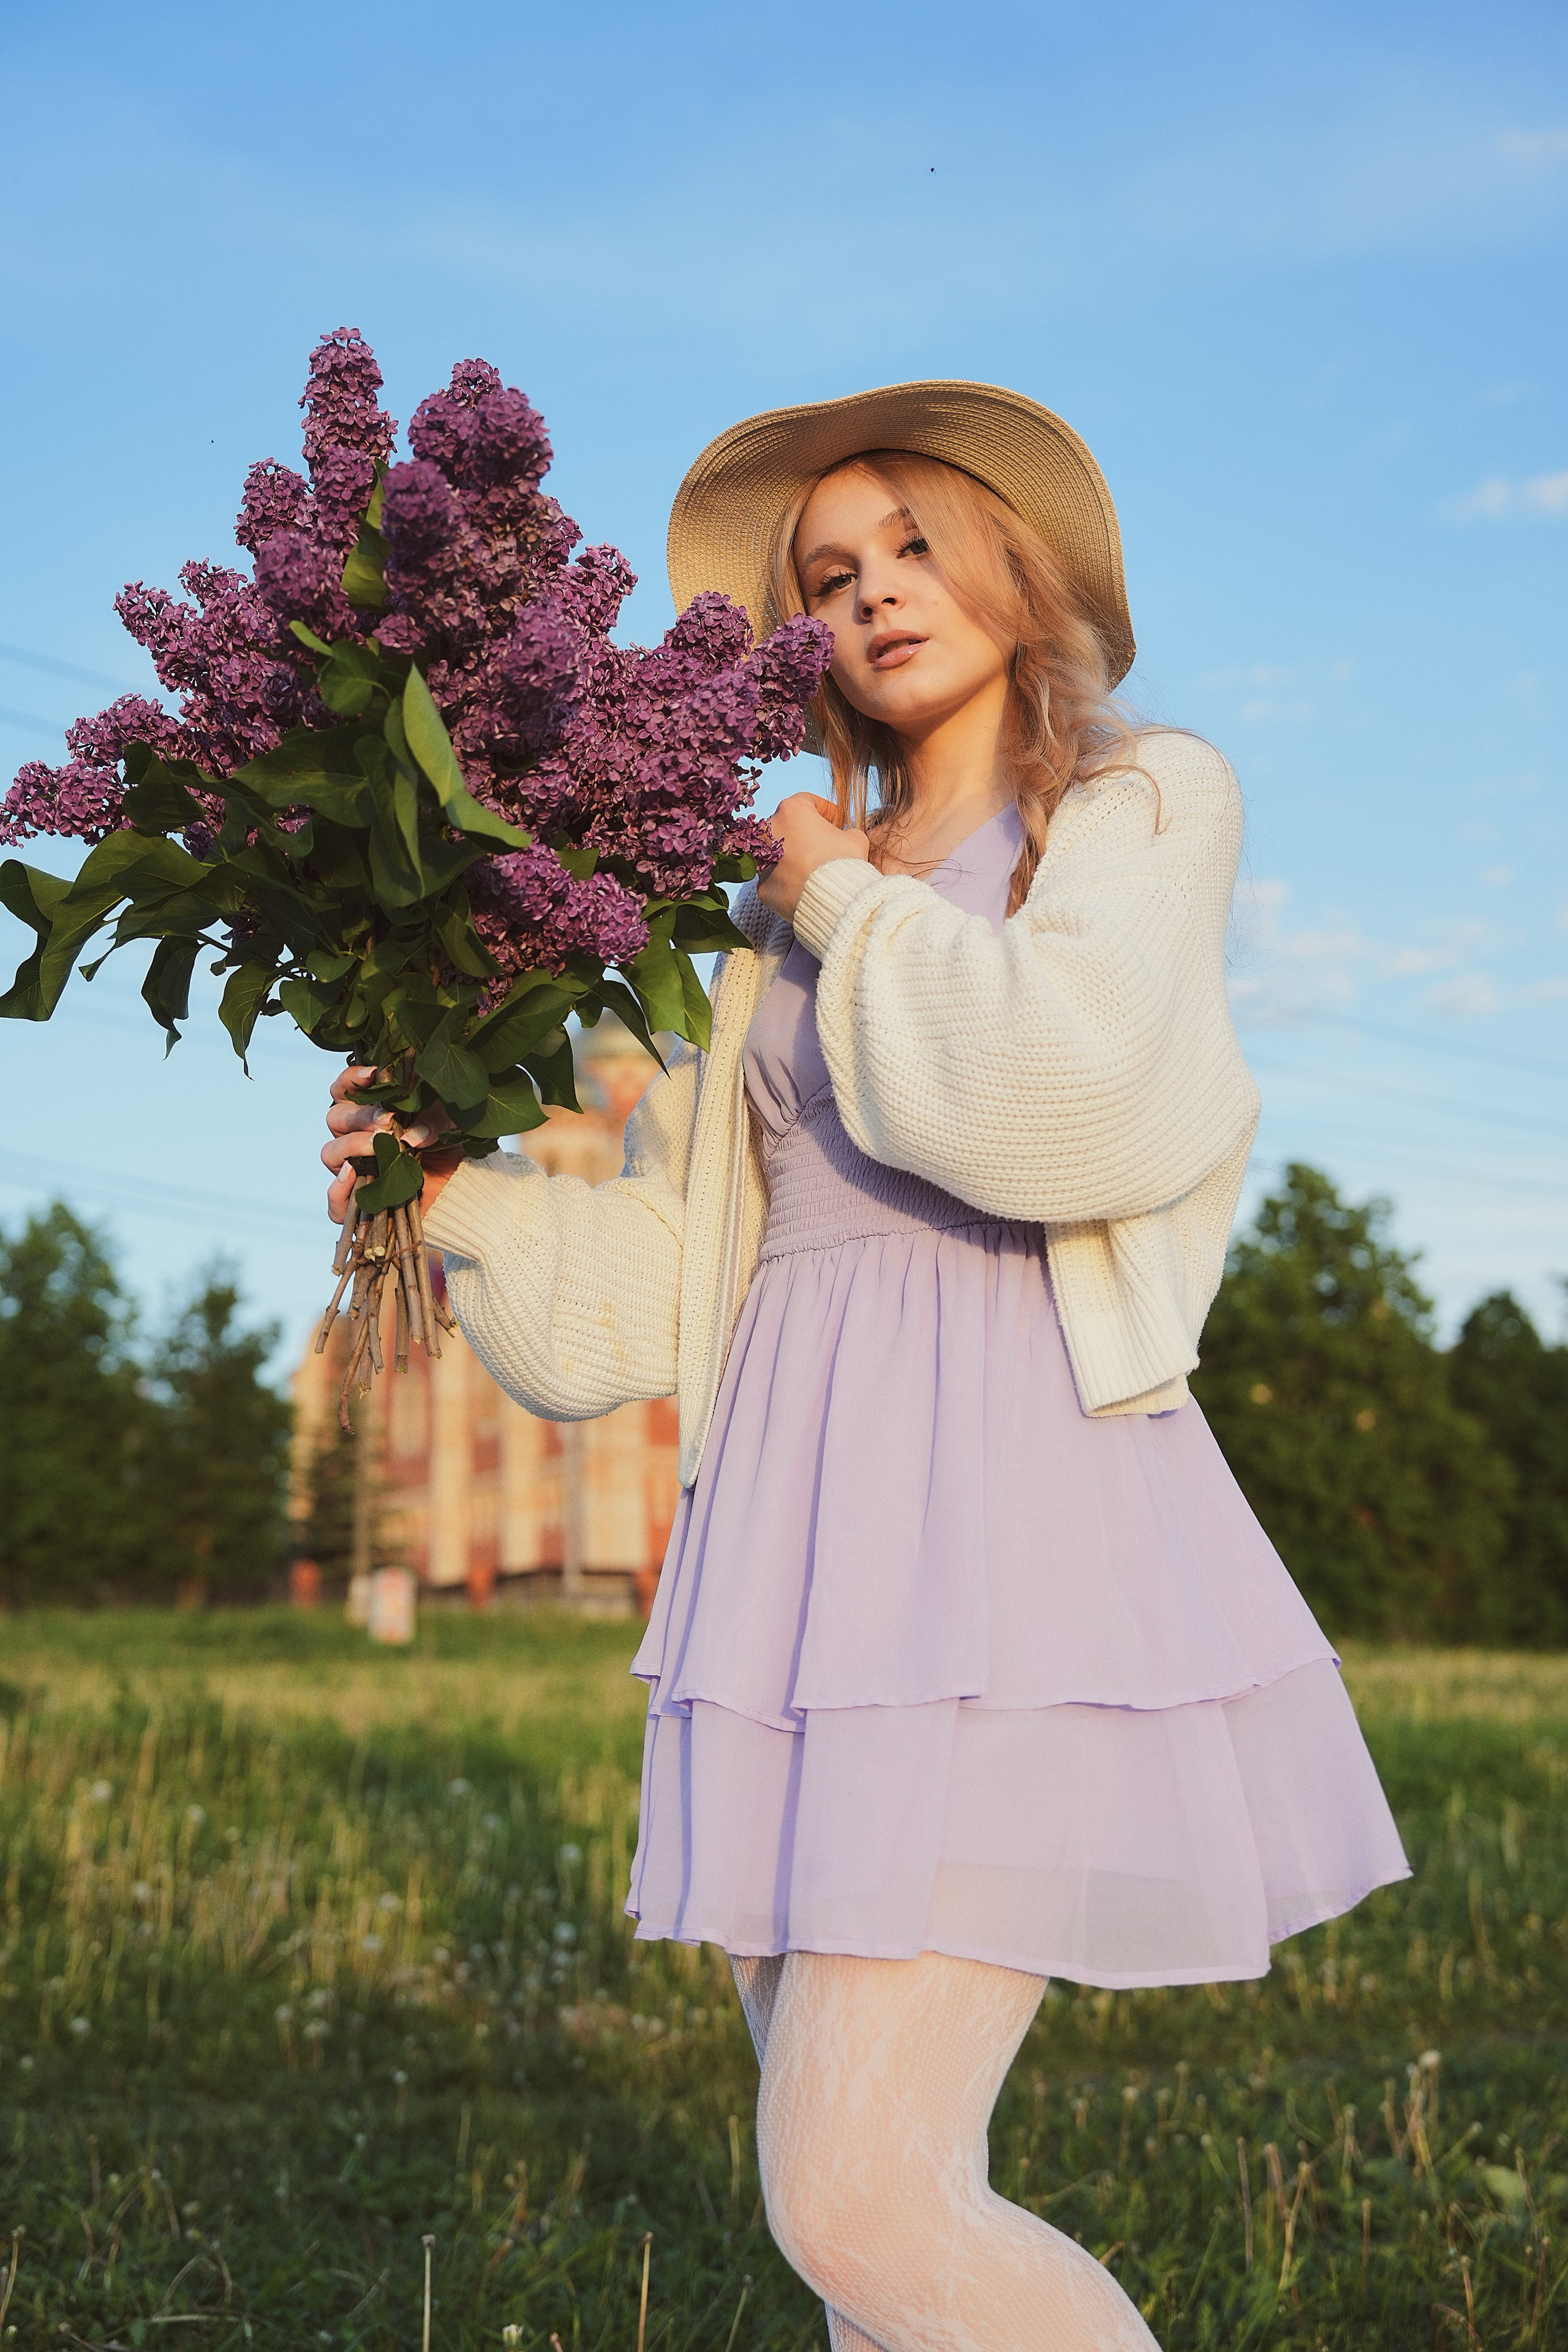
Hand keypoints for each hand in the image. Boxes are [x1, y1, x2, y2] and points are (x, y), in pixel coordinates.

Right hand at [322, 1065, 463, 1225]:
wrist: (462, 1184)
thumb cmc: (451, 1144)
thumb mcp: (450, 1122)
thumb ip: (433, 1121)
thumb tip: (411, 1136)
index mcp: (371, 1112)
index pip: (344, 1090)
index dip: (351, 1079)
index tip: (373, 1074)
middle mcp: (357, 1137)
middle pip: (336, 1119)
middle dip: (359, 1116)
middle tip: (387, 1120)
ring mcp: (356, 1168)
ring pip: (330, 1153)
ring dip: (351, 1145)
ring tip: (379, 1145)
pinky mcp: (361, 1200)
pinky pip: (335, 1202)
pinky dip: (338, 1190)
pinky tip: (353, 1175)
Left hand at [757, 792, 870, 920]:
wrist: (832, 898)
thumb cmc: (843, 862)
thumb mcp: (856, 839)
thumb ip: (847, 832)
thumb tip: (844, 837)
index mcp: (792, 810)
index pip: (807, 801)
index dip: (825, 810)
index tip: (836, 821)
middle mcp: (770, 830)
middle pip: (788, 827)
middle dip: (805, 834)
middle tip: (824, 847)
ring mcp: (762, 859)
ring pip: (778, 854)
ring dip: (794, 857)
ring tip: (814, 870)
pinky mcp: (762, 885)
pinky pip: (776, 879)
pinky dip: (788, 881)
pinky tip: (805, 887)